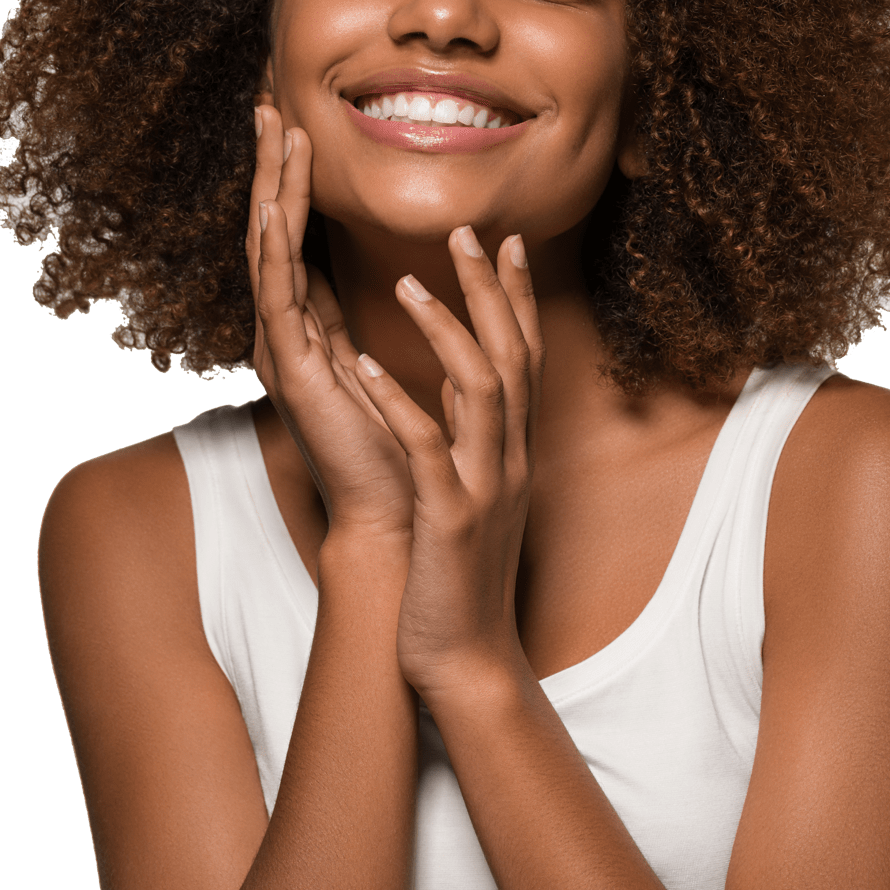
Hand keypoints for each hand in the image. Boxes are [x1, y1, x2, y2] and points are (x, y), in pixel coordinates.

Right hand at [248, 107, 413, 539]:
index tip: (295, 129)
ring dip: (270, 188)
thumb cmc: (400, 452)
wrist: (397, 519)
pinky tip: (275, 205)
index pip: (297, 243)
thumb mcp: (387, 369)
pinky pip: (279, 295)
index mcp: (311, 332)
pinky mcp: (293, 371)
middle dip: (270, 170)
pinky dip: (277, 248)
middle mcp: (287, 335)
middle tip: (267, 105)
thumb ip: (379, 326)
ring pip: (270, 251)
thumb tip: (399, 277)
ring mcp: (284, 351)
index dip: (294, 185)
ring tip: (272, 130)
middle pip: (273, 234)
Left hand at [353, 226, 544, 697]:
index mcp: (513, 451)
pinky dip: (398, 404)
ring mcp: (485, 487)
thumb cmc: (457, 576)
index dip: (517, 296)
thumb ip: (470, 440)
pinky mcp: (451, 519)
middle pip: (512, 357)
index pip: (525, 357)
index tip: (503, 239)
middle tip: (467, 230)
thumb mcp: (473, 495)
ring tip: (407, 284)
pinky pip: (426, 449)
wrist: (467, 659)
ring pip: (481, 392)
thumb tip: (460, 390)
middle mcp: (510, 459)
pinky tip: (364, 367)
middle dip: (492, 291)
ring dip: (446, 333)